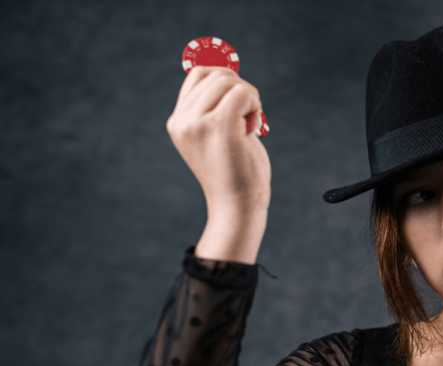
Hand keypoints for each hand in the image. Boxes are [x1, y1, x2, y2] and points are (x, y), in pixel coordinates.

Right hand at [166, 66, 271, 218]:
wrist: (238, 205)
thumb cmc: (235, 172)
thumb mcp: (218, 137)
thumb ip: (216, 108)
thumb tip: (228, 72)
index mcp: (178, 122)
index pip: (198, 76)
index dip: (225, 80)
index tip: (240, 101)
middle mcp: (182, 121)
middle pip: (214, 75)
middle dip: (239, 88)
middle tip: (249, 115)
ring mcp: (198, 122)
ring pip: (228, 81)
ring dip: (249, 96)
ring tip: (251, 120)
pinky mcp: (219, 124)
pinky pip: (243, 92)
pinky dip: (255, 102)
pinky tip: (254, 123)